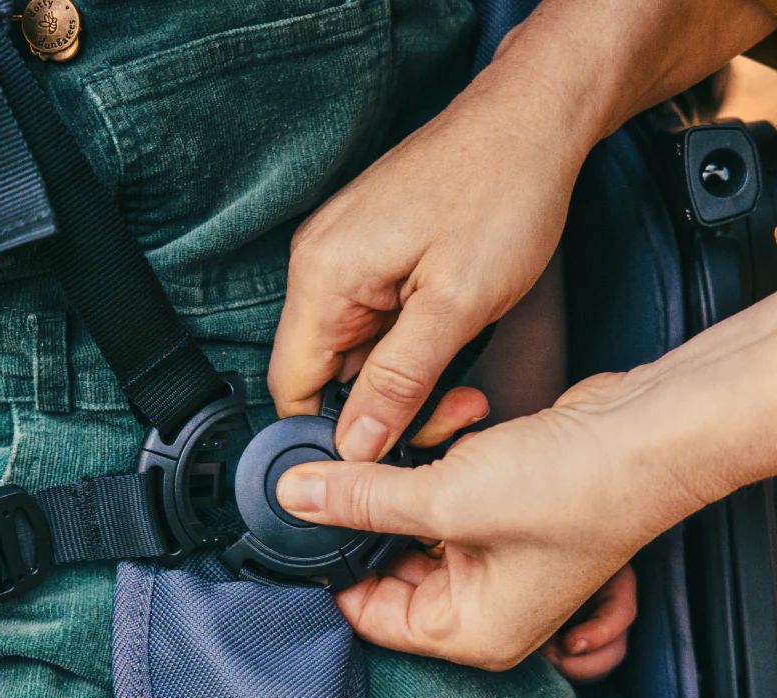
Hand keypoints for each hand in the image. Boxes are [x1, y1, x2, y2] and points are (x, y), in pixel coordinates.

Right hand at [268, 78, 583, 460]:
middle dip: (384, 410)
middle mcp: (317, 267)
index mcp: (323, 279)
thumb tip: (354, 448)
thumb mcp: (456, 307)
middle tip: (453, 412)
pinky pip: (371, 326)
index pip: (290, 390)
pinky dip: (407, 349)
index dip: (328, 436)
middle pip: (323, 378)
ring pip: (352, 357)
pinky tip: (450, 342)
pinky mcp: (367, 254)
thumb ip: (399, 384)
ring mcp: (340, 258)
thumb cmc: (503, 192)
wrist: (533, 116)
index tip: (385, 454)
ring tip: (463, 380)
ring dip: (403, 382)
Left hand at [274, 360, 718, 669]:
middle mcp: (481, 608)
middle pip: (386, 570)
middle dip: (369, 518)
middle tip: (345, 473)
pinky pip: (443, 499)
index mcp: (469, 632)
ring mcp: (493, 563)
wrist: (648, 434)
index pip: (368, 617)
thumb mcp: (442, 498)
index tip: (300, 526)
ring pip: (411, 527)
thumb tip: (296, 499)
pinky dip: (441, 463)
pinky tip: (457, 432)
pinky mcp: (500, 518)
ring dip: (407, 482)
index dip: (332, 570)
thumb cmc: (574, 491)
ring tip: (425, 449)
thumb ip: (360, 501)